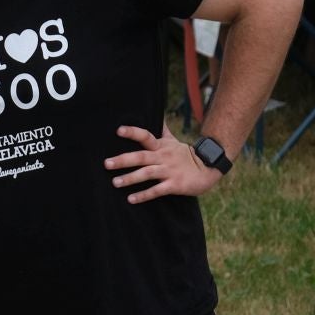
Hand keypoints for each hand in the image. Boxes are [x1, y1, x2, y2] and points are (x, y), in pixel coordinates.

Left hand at [104, 126, 224, 201]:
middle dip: (123, 160)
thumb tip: (157, 115)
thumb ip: (163, 130)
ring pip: (147, 174)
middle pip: (141, 157)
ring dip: (130, 178)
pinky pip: (157, 190)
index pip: (146, 136)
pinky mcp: (174, 185)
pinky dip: (144, 195)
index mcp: (161, 147)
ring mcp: (169, 171)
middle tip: (107, 164)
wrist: (208, 168)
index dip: (133, 132)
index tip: (118, 130)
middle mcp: (163, 157)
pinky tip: (131, 199)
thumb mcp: (174, 141)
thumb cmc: (186, 155)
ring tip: (115, 182)